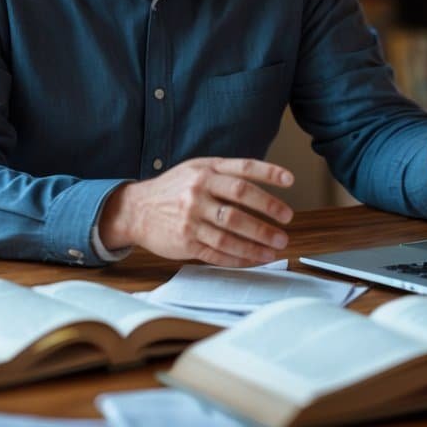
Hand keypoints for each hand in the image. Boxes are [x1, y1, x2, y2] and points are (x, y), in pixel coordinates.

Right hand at [98, 157, 294, 266]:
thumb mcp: (195, 169)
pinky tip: (256, 259)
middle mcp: (198, 191)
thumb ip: (224, 173)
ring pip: (232, 231)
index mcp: (204, 170)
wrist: (136, 209)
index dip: (268, 173)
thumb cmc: (173, 189)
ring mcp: (191, 217)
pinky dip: (241, 257)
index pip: (243, 168)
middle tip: (287, 220)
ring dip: (259, 240)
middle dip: (269, 210)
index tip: (290, 180)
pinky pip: (218, 251)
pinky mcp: (186, 241)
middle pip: (240, 200)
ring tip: (277, 245)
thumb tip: (263, 183)